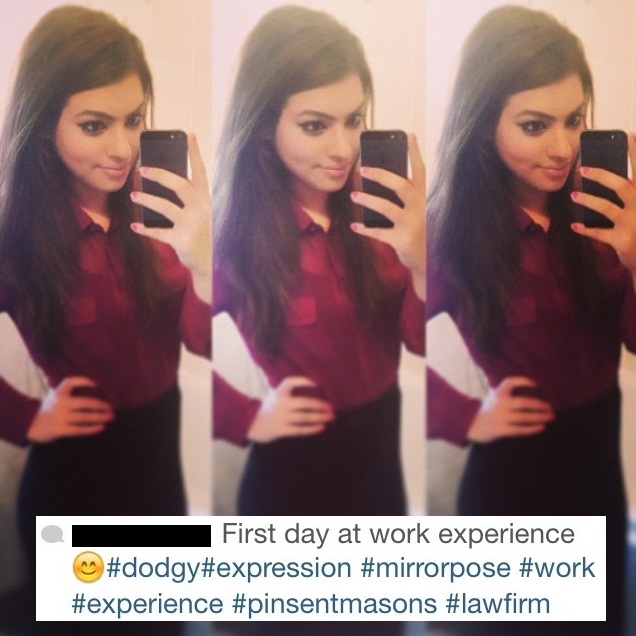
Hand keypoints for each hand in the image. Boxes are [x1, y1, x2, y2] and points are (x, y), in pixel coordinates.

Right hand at [26, 377, 113, 442]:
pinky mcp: (60, 430)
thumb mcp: (53, 394)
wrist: (30, 425)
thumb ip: (64, 386)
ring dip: (100, 417)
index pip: (71, 381)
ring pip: (84, 417)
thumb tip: (79, 379)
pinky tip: (102, 427)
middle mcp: (60, 403)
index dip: (84, 381)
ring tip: (111, 417)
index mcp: (58, 392)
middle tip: (111, 408)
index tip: (98, 384)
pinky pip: (79, 430)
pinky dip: (91, 429)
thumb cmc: (48, 408)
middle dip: (100, 405)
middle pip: (85, 402)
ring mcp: (60, 417)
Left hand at [130, 132, 210, 277]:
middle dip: (159, 174)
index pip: (201, 171)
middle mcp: (201, 209)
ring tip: (134, 196)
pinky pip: (159, 233)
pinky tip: (135, 226)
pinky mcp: (181, 241)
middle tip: (142, 170)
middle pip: (179, 185)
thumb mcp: (200, 212)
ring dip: (147, 200)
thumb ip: (189, 197)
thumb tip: (163, 179)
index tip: (189, 135)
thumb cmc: (202, 232)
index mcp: (206, 199)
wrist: (210, 262)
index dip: (195, 153)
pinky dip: (145, 229)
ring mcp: (191, 225)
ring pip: (165, 207)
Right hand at [246, 377, 333, 442]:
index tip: (316, 384)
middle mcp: (280, 403)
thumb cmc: (269, 408)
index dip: (303, 381)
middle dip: (320, 405)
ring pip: (304, 417)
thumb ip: (286, 389)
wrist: (252, 425)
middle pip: (304, 402)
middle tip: (331, 407)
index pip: (290, 382)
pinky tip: (322, 427)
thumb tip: (309, 382)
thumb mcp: (274, 395)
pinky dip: (312, 429)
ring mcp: (280, 417)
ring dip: (320, 417)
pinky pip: (299, 430)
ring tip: (331, 417)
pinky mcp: (281, 430)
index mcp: (278, 392)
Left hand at [349, 133, 425, 299]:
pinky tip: (354, 226)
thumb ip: (403, 197)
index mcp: (423, 199)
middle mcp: (420, 209)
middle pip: (402, 186)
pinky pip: (380, 233)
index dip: (415, 152)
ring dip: (368, 200)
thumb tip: (379, 179)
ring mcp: (411, 225)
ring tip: (353, 195)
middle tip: (362, 168)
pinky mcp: (402, 241)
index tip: (408, 134)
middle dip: (381, 175)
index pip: (421, 171)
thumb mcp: (415, 212)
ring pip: (387, 208)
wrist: (427, 262)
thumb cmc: (417, 231)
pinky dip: (366, 229)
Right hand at [467, 377, 552, 443]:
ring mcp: (500, 417)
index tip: (536, 384)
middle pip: (524, 403)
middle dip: (539, 405)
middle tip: (551, 408)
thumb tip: (509, 380)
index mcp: (498, 393)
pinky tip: (541, 427)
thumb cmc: (486, 409)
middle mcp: (499, 404)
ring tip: (550, 417)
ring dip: (539, 417)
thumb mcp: (491, 396)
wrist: (471, 425)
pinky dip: (532, 429)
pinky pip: (520, 430)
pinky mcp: (501, 430)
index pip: (510, 382)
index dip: (523, 381)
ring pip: (524, 417)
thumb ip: (501, 389)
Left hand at [571, 131, 635, 276]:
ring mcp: (632, 223)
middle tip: (582, 169)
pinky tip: (574, 225)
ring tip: (573, 195)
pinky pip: (599, 233)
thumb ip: (629, 192)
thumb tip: (609, 176)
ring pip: (607, 208)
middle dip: (601, 175)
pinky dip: (585, 229)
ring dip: (588, 200)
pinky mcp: (622, 240)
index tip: (629, 134)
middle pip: (621, 185)